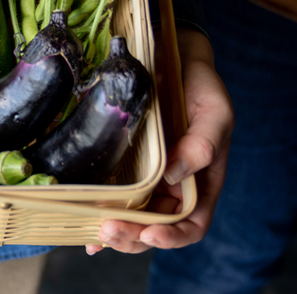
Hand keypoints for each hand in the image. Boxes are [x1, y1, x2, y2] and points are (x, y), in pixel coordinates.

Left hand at [85, 29, 233, 254]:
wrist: (172, 59)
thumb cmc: (200, 86)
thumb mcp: (213, 111)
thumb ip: (204, 142)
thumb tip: (176, 174)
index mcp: (201, 182)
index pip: (191, 224)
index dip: (172, 236)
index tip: (150, 232)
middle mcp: (172, 187)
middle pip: (155, 228)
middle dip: (133, 237)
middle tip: (109, 232)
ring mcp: (145, 178)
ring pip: (131, 218)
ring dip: (114, 232)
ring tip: (96, 233)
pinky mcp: (122, 164)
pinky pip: (111, 196)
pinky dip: (97, 214)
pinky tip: (83, 225)